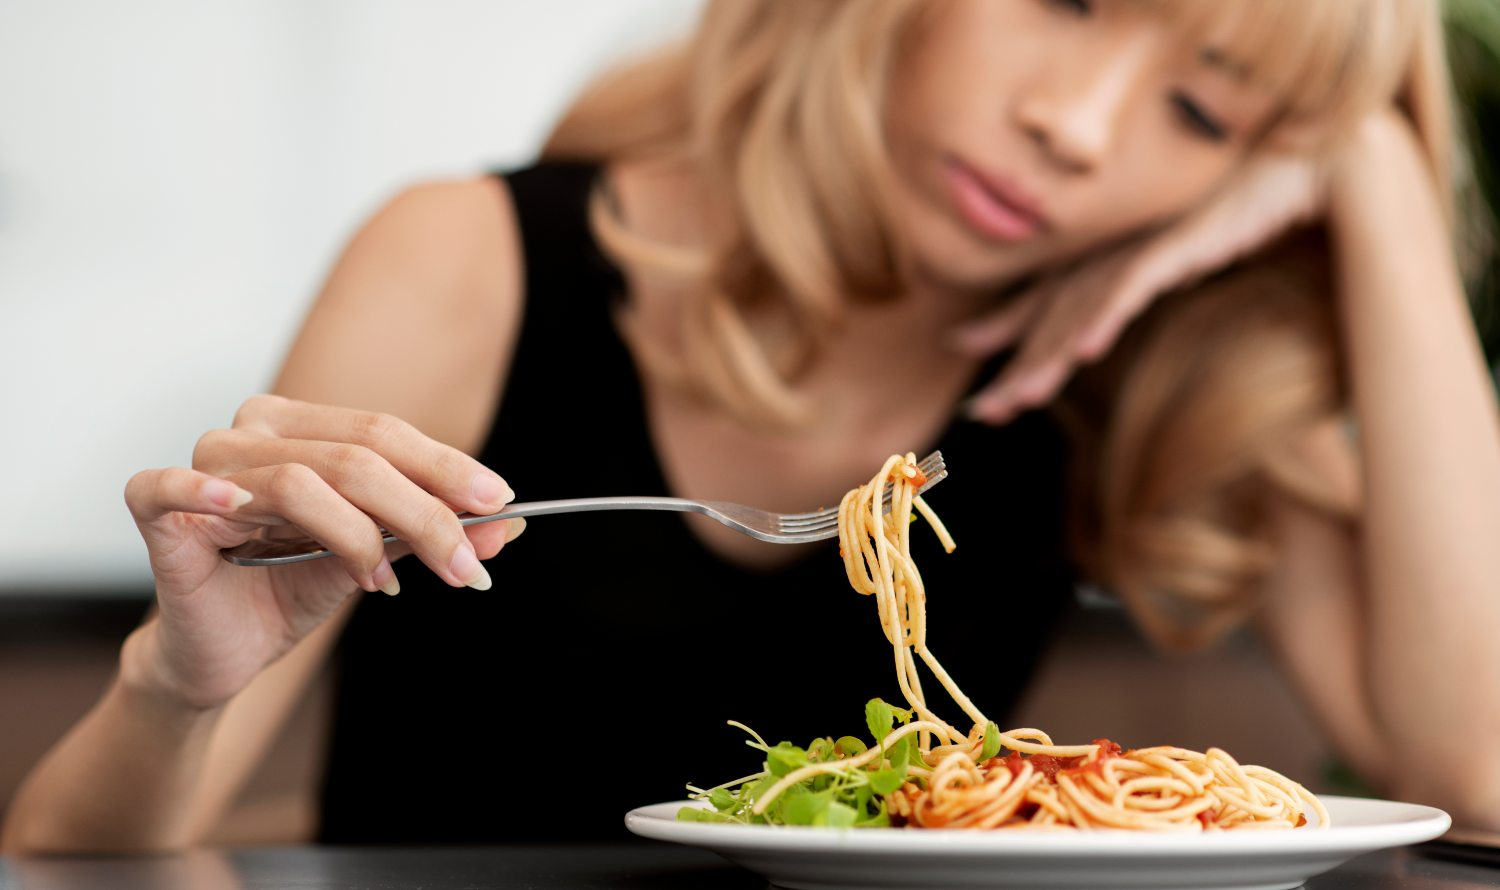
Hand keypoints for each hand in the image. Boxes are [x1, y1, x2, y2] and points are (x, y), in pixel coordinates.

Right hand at [121, 394, 521, 709]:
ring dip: (360, 536)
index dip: (445, 468)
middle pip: (355, 458)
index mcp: (299, 427)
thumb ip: (429, 536)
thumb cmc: (286, 591)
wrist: (221, 656)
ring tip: (385, 582)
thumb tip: (506, 525)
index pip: (384, 433)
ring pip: (301, 481)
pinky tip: (241, 512)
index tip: (499, 504)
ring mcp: (203, 468)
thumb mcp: (374, 560)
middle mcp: (250, 434)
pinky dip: (205, 493)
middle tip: (462, 565)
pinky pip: (170, 487)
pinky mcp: (158, 514)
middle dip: (423, 514)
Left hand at [954, 153, 1326, 424]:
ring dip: (1048, 356)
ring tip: (1018, 400)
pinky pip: (1132, 286)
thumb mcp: (1175, 256)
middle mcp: (1112, 250)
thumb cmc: (1235, 208)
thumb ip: (1134, 283)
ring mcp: (1140, 248)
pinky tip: (1083, 350)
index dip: (1003, 325)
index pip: (1045, 296)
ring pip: (1081, 310)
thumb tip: (1105, 324)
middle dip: (1016, 367)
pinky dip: (1105, 317)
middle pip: (1052, 316)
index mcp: (1107, 254)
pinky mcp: (1176, 245)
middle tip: (982, 412)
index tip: (957, 346)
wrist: (1292, 164)